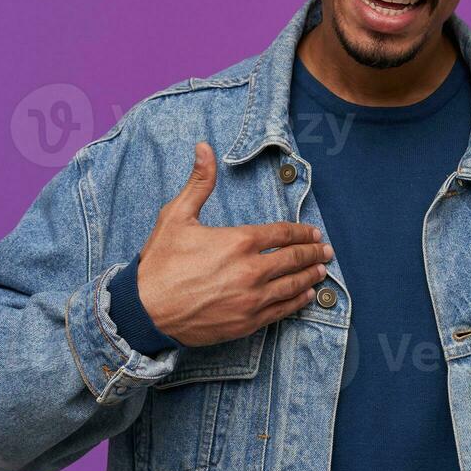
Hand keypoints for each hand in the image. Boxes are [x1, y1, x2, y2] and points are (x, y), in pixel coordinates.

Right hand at [135, 141, 333, 347]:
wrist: (145, 310)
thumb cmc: (160, 263)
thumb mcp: (176, 216)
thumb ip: (199, 182)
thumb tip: (204, 148)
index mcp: (238, 241)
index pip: (281, 233)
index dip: (301, 232)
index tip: (313, 232)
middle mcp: (250, 270)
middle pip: (293, 259)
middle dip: (313, 253)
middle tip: (326, 250)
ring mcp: (251, 299)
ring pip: (292, 285)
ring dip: (310, 276)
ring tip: (321, 271)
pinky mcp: (246, 322)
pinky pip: (281, 310)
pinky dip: (297, 301)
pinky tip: (306, 296)